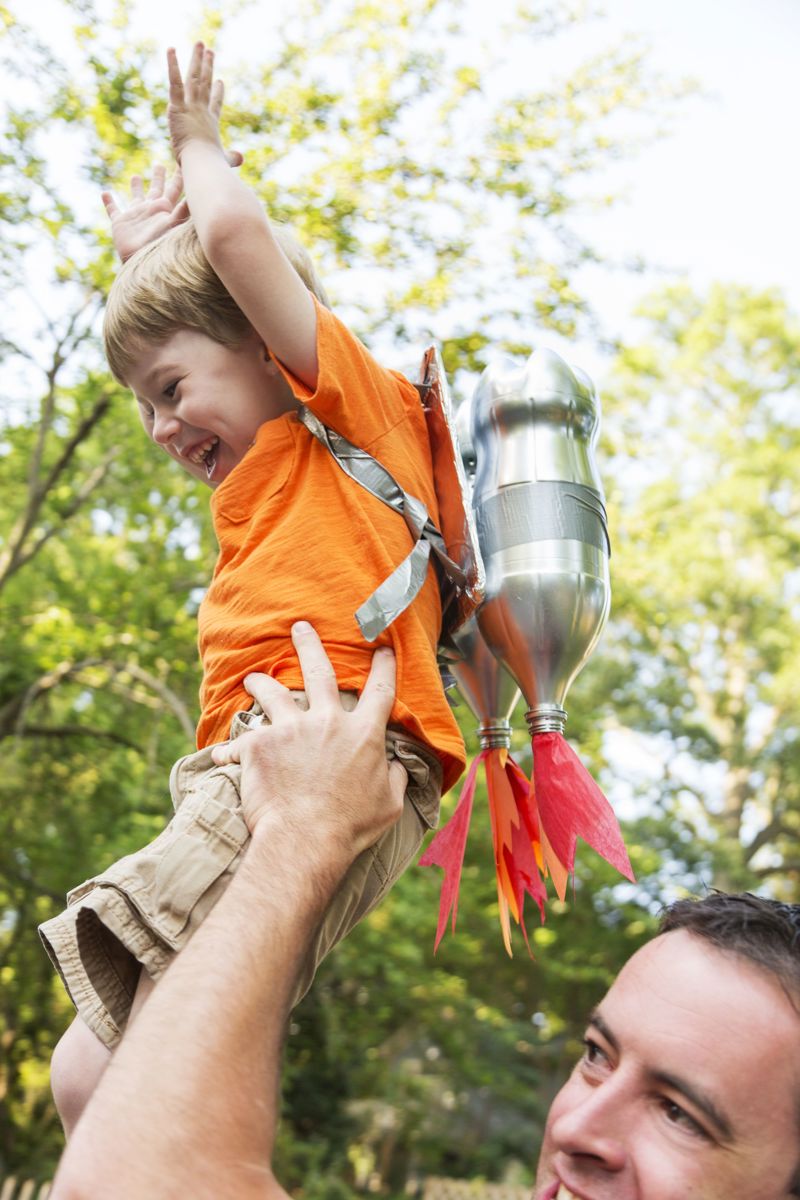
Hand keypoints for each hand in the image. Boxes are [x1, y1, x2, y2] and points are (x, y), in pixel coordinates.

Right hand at [101, 165, 189, 261]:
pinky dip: (109, 202)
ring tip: (135, 176)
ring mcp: (136, 217)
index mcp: (165, 209)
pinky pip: (113, 210)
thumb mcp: (174, 225)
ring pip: (135, 196)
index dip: (179, 176)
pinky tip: (105, 193)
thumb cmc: (161, 247)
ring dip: (135, 186)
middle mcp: (151, 210)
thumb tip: (196, 195)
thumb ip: (184, 210)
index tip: (183, 162)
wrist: (143, 266)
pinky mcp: (120, 225)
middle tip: (160, 164)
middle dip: (158, 176)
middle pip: (156, 188)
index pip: (174, 188)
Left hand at [167, 42, 229, 164]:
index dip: (217, 93)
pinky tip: (171, 49)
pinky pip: (175, 82)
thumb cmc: (212, 165)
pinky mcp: (178, 107)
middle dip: (207, 66)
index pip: (215, 105)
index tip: (220, 82)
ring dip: (197, 59)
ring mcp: (191, 107)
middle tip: (209, 51)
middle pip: (204, 84)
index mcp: (211, 124)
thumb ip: (231, 158)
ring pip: (194, 78)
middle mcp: (202, 111)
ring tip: (199, 43)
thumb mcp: (223, 160)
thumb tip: (242, 158)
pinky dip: (172, 65)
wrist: (204, 162)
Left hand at [211, 623, 406, 863]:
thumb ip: (396, 778)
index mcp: (363, 733)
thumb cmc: (350, 826)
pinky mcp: (259, 745)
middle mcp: (327, 722)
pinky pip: (239, 742)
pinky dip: (229, 751)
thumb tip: (398, 766)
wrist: (306, 838)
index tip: (381, 648)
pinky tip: (220, 757)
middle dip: (309, 644)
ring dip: (261, 682)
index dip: (383, 666)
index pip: (380, 690)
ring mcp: (291, 729)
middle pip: (319, 672)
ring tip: (252, 677)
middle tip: (300, 627)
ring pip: (273, 693)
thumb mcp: (389, 804)